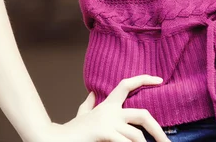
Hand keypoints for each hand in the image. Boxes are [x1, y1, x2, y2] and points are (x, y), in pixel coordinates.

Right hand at [36, 74, 169, 141]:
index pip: (127, 84)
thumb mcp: (82, 114)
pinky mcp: (104, 132)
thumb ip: (88, 105)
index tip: (160, 80)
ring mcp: (108, 122)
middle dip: (157, 129)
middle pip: (143, 114)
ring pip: (136, 136)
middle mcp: (111, 111)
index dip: (144, 79)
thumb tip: (91, 93)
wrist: (54, 139)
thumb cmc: (71, 131)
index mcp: (108, 105)